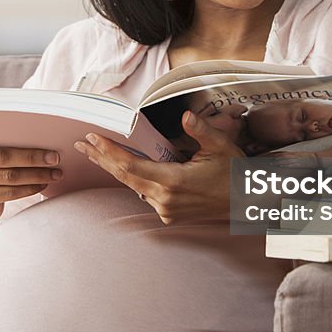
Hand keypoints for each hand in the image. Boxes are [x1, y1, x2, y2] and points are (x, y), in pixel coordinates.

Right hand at [0, 123, 62, 222]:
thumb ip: (2, 140)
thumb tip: (41, 135)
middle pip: (0, 156)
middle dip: (31, 156)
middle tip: (54, 156)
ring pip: (9, 175)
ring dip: (37, 174)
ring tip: (56, 172)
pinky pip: (10, 192)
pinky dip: (30, 187)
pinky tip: (43, 183)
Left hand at [74, 110, 241, 224]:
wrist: (247, 203)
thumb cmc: (235, 173)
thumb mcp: (221, 146)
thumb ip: (200, 130)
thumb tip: (185, 116)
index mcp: (174, 182)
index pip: (132, 166)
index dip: (109, 153)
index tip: (93, 139)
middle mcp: (166, 199)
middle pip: (125, 177)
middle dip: (102, 159)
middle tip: (83, 144)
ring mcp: (166, 210)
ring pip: (133, 186)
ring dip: (115, 168)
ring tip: (96, 152)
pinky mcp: (169, 215)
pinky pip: (145, 193)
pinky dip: (133, 178)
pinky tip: (123, 167)